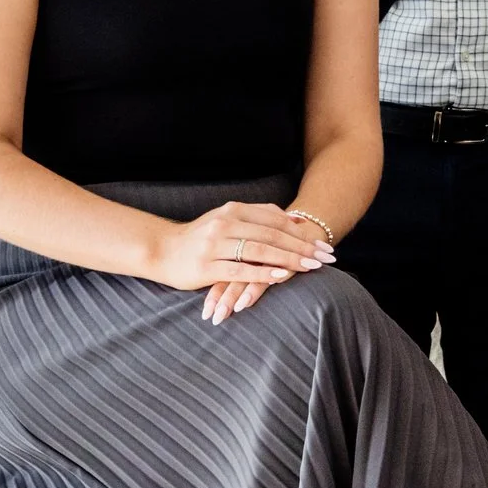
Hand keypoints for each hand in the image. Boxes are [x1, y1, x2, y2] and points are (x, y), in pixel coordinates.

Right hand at [148, 202, 336, 324]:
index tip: (323, 244)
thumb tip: (294, 219)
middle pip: (272, 235)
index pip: (276, 220)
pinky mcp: (207, 266)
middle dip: (302, 247)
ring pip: (260, 251)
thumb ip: (258, 217)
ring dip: (289, 259)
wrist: (162, 250)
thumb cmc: (200, 237)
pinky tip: (281, 277)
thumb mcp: (228, 219)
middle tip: (325, 258)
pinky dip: (263, 273)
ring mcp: (215, 244)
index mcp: (234, 210)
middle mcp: (225, 223)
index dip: (302, 232)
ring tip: (311, 267)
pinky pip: (241, 270)